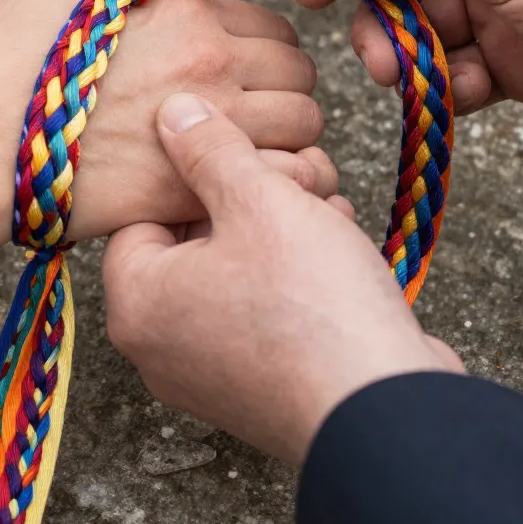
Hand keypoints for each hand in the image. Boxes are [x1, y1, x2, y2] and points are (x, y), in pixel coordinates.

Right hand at [0, 0, 334, 243]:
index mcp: (182, 13)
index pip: (273, 26)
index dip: (262, 52)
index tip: (245, 76)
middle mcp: (210, 61)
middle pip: (300, 73)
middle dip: (284, 93)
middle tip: (255, 118)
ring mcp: (212, 126)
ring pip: (305, 126)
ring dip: (287, 139)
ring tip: (253, 156)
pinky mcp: (198, 186)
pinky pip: (281, 180)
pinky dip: (275, 184)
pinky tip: (240, 192)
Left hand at [106, 94, 460, 463]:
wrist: (385, 410)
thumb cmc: (312, 305)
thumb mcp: (259, 200)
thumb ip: (209, 149)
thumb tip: (173, 113)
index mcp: (137, 303)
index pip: (145, 208)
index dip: (199, 169)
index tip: (249, 154)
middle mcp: (161, 349)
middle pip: (194, 238)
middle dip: (253, 195)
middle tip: (302, 175)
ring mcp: (211, 376)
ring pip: (238, 270)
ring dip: (285, 227)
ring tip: (329, 205)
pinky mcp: (262, 389)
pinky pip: (266, 312)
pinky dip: (300, 275)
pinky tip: (342, 246)